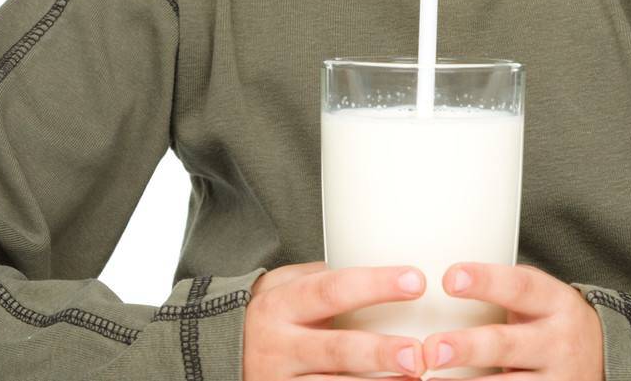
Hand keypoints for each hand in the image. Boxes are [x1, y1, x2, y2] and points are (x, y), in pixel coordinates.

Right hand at [242, 260, 428, 379]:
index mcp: (282, 305)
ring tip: (416, 379)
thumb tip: (373, 262)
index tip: (416, 280)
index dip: (376, 285)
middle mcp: (281, 347)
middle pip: (336, 350)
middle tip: (417, 353)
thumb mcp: (281, 284)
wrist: (213, 354)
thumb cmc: (265, 313)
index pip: (333, 290)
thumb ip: (320, 276)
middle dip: (378, 353)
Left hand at [421, 262, 604, 379]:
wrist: (603, 357)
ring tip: (429, 379)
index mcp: (554, 302)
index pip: (519, 286)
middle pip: (507, 344)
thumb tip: (447, 276)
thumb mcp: (541, 296)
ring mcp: (556, 379)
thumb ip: (505, 288)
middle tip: (432, 348)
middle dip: (467, 347)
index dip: (485, 281)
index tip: (450, 278)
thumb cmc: (551, 319)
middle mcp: (557, 342)